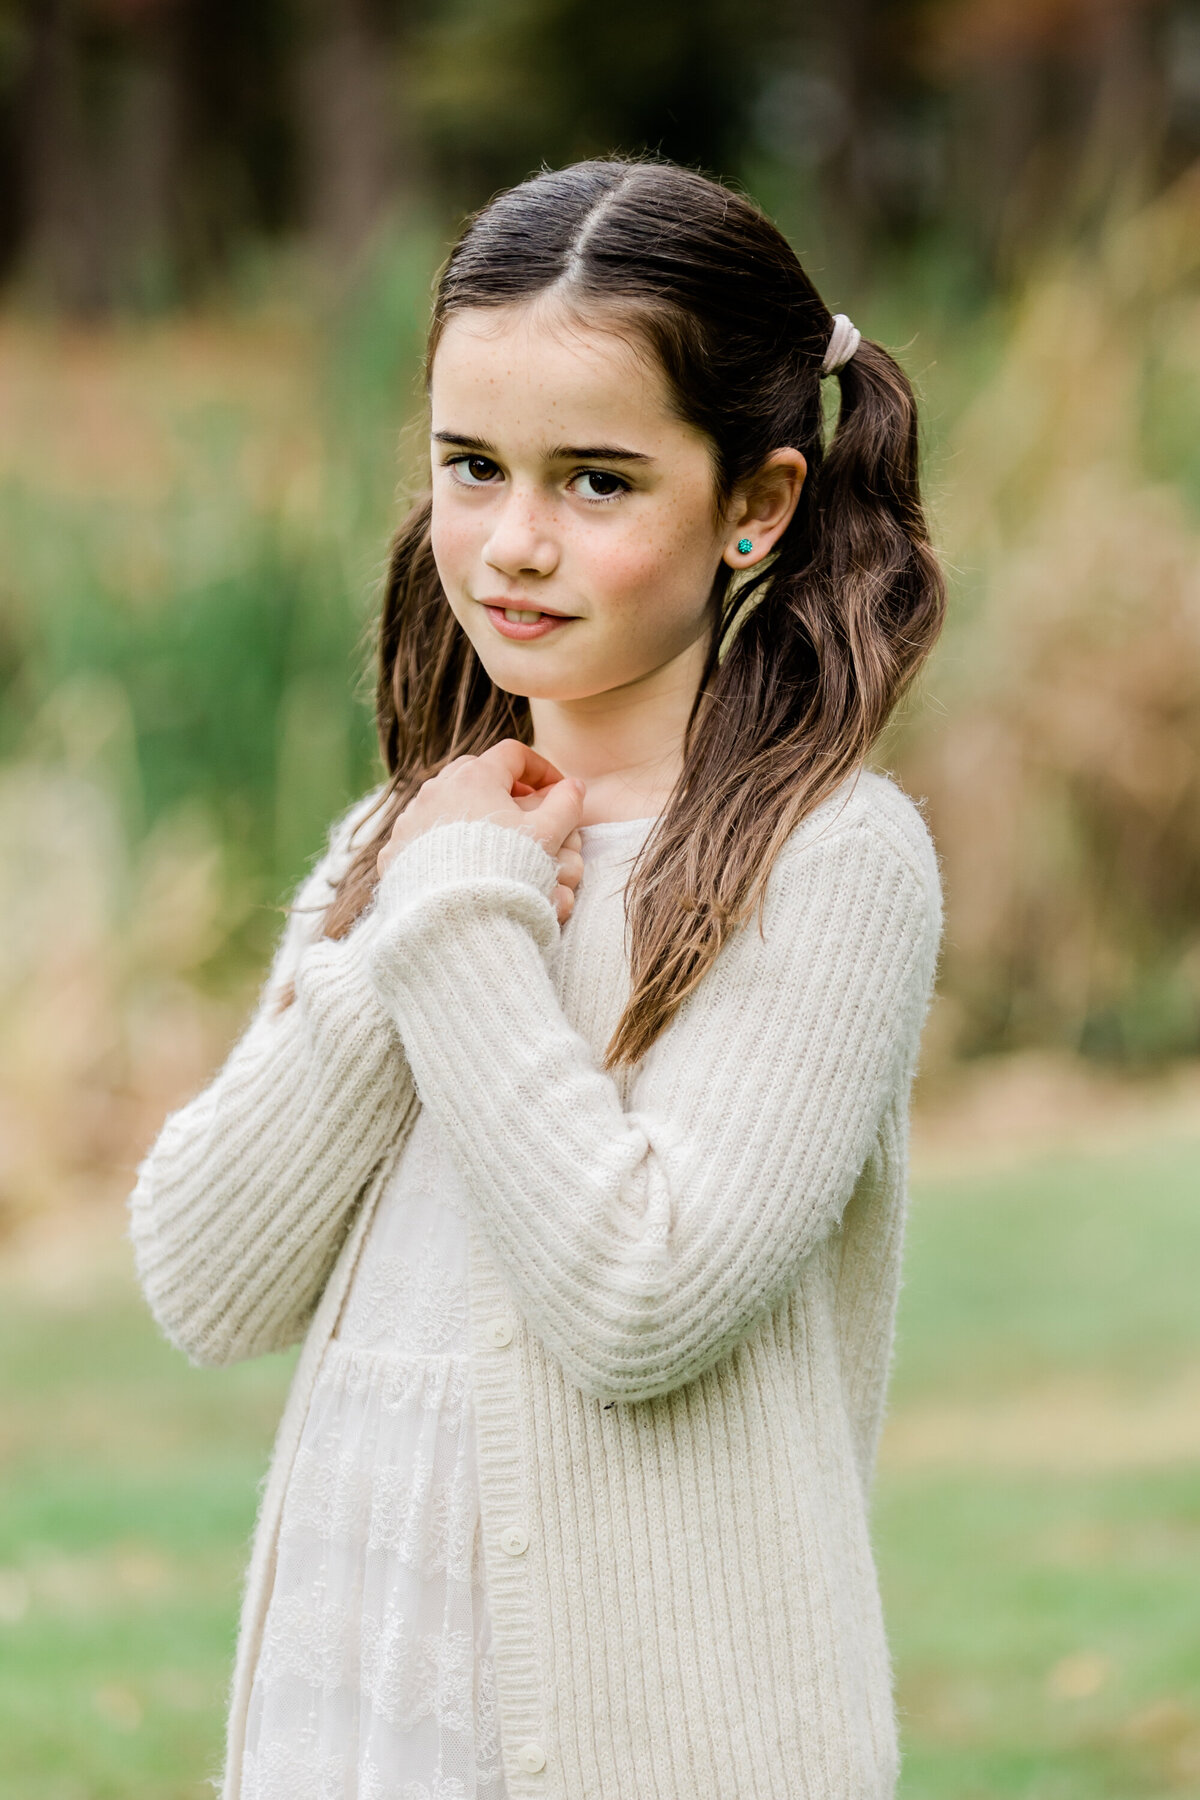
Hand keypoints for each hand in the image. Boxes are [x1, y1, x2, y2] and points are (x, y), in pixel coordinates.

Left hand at [378, 740, 586, 924]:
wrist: (453, 916)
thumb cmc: (504, 870)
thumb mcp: (547, 835)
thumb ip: (566, 805)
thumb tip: (574, 786)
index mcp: (474, 777)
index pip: (513, 755)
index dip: (540, 769)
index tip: (557, 790)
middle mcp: (436, 790)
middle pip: (474, 772)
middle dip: (502, 786)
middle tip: (523, 809)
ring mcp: (411, 819)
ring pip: (444, 801)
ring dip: (470, 811)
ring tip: (492, 837)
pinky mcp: (395, 851)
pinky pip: (420, 834)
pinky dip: (442, 839)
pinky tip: (459, 861)